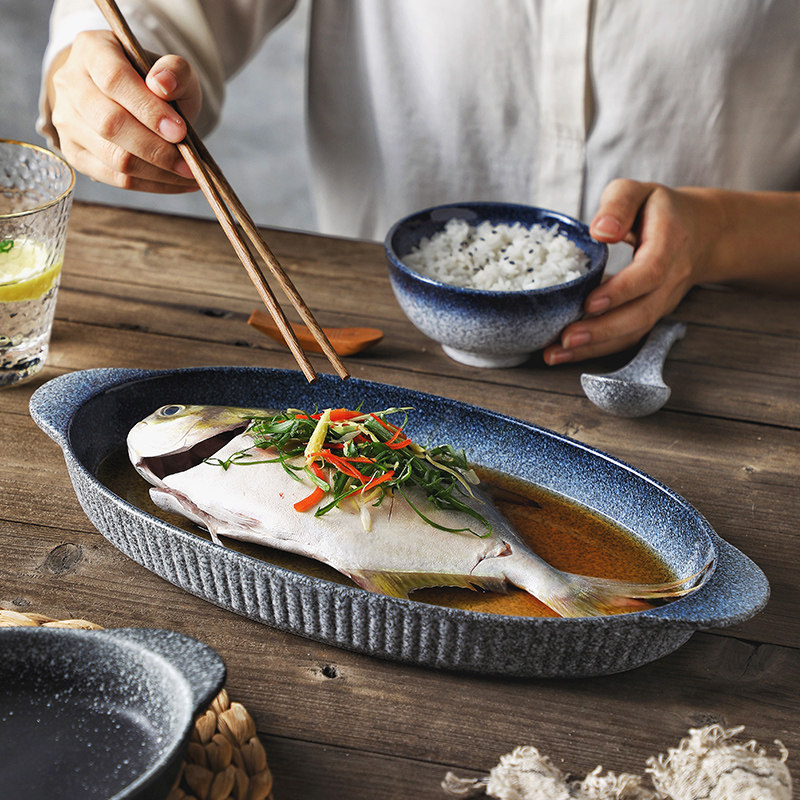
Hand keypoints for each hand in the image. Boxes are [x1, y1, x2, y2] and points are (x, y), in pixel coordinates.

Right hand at [48, 30, 201, 192]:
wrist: (136, 100)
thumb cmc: (157, 84)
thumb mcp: (174, 70)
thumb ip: (175, 71)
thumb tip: (162, 85)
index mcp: (92, 50)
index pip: (114, 80)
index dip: (148, 109)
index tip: (180, 131)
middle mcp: (69, 84)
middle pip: (109, 124)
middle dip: (155, 148)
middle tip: (189, 162)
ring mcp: (67, 121)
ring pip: (113, 157)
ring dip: (157, 172)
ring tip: (189, 175)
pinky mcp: (75, 153)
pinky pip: (115, 178)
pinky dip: (152, 185)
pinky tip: (177, 183)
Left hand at [543, 180, 715, 364]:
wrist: (703, 232)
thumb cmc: (660, 209)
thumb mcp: (639, 191)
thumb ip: (619, 203)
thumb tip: (601, 231)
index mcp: (670, 243)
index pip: (650, 273)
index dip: (621, 291)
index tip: (590, 303)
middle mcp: (671, 279)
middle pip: (642, 313)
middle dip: (602, 330)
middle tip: (565, 339)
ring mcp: (663, 302)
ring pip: (634, 331)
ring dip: (595, 347)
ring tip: (555, 354)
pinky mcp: (651, 314)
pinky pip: (628, 336)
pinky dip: (598, 349)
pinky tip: (566, 353)